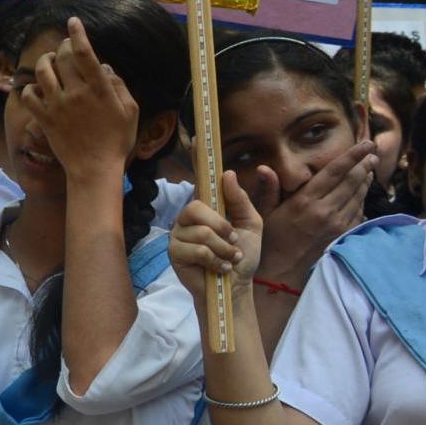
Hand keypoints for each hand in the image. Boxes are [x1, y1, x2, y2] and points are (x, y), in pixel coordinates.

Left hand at [20, 18, 138, 183]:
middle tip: (67, 46)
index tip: (73, 21)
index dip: (78, 34)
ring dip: (46, 61)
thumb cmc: (116, 140)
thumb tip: (104, 66)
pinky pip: (28, 95)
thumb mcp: (130, 110)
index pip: (86, 54)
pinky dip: (30, 87)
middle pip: (63, 58)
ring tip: (51, 61)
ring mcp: (57, 106)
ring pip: (43, 72)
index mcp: (99, 89)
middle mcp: (76, 93)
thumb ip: (118, 85)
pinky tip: (37, 88)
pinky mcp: (44, 118)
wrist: (94, 169)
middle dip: (64, 46)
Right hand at [169, 170, 262, 299]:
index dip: (196, 159)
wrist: (236, 285)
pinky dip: (214, 260)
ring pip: (200, 233)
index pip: (200, 180)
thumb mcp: (251, 224)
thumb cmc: (242, 255)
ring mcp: (179, 235)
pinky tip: (218, 267)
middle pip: (196, 207)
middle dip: (221, 226)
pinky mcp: (174, 253)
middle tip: (233, 241)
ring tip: (228, 258)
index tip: (196, 139)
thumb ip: (241, 200)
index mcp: (207, 207)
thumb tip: (227, 174)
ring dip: (222, 248)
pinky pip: (196, 250)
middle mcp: (188, 217)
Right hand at [249, 141, 374, 282]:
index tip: (366, 144)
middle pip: (352, 181)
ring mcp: (337, 224)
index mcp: (305, 201)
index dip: (353, 155)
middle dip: (365, 164)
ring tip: (370, 168)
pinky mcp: (342, 234)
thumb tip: (263, 168)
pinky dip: (362, 199)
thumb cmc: (270, 240)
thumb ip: (268, 189)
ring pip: (358, 195)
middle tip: (373, 153)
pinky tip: (362, 192)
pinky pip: (358, 212)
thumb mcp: (264, 213)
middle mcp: (325, 211)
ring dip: (366, 179)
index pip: (335, 171)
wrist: (281, 273)